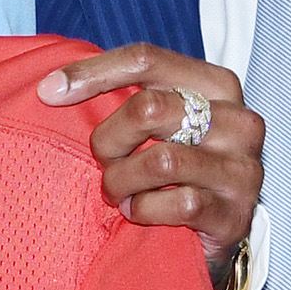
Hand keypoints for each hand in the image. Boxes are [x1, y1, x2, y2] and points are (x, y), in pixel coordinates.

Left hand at [39, 45, 262, 287]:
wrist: (215, 229)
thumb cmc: (176, 166)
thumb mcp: (158, 122)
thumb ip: (123, 94)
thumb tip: (51, 87)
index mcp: (216, 85)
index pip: (146, 60)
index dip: (92, 73)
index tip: (49, 92)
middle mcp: (238, 121)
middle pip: (148, 108)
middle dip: (108, 139)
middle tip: (103, 161)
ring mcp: (242, 168)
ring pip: (160, 161)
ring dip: (122, 180)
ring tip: (117, 191)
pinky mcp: (235, 213)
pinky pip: (178, 204)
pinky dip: (144, 210)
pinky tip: (138, 211)